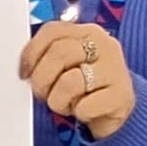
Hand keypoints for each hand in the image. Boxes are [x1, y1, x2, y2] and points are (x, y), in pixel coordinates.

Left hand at [19, 20, 136, 139]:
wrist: (120, 114)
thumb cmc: (87, 89)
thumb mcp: (68, 66)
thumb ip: (49, 57)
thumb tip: (25, 66)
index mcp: (88, 32)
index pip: (52, 31)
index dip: (32, 53)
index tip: (24, 73)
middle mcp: (104, 45)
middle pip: (58, 53)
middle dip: (41, 79)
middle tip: (42, 94)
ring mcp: (115, 69)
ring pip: (69, 82)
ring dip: (59, 100)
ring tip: (67, 104)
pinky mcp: (122, 95)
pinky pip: (85, 106)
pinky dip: (79, 114)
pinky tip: (86, 112)